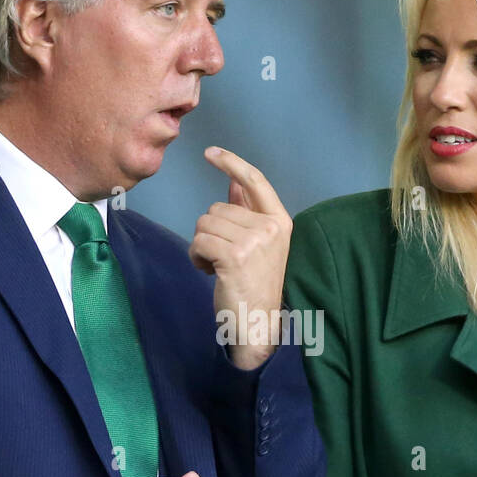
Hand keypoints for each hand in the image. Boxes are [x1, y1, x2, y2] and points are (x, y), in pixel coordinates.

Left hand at [189, 147, 292, 370]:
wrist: (258, 324)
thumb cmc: (255, 285)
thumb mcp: (258, 244)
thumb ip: (247, 211)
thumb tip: (232, 180)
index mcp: (280, 222)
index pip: (256, 181)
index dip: (232, 162)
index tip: (210, 152)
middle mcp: (270, 228)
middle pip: (218, 207)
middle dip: (211, 231)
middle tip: (223, 258)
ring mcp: (253, 241)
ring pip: (205, 223)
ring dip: (202, 245)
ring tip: (217, 267)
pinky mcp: (234, 256)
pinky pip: (199, 241)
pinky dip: (196, 257)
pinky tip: (209, 272)